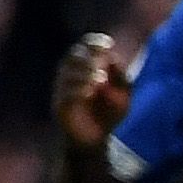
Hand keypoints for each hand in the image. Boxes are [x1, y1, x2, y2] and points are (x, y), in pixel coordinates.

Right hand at [54, 34, 129, 151]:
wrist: (96, 139)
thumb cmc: (109, 112)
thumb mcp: (123, 94)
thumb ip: (121, 77)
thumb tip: (113, 59)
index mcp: (85, 68)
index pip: (84, 48)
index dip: (93, 43)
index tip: (106, 44)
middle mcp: (70, 75)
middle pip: (73, 57)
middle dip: (88, 57)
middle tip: (102, 64)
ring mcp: (62, 90)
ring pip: (66, 74)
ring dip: (84, 73)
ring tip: (100, 79)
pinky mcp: (59, 106)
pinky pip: (64, 94)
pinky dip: (76, 90)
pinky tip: (89, 92)